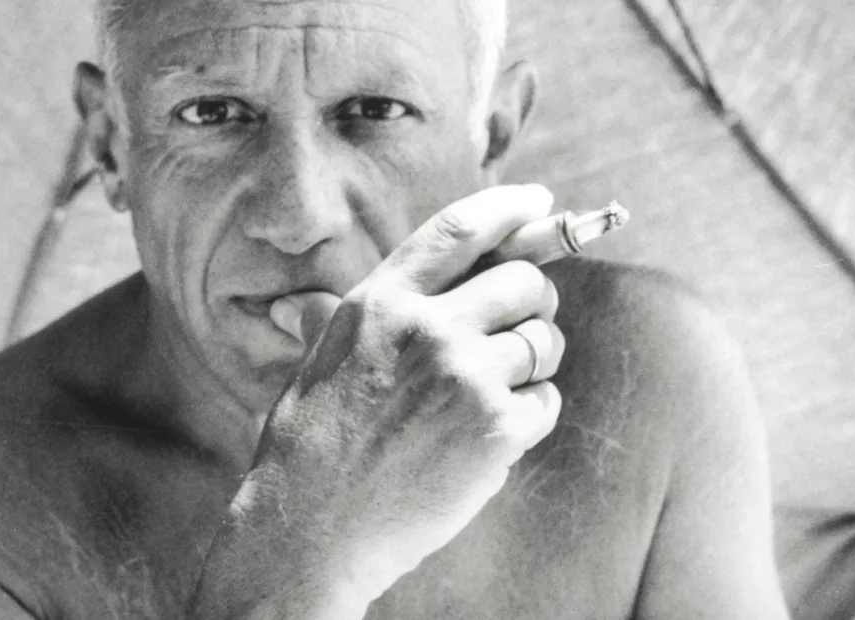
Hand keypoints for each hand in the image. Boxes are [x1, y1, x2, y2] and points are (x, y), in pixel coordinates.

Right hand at [242, 184, 567, 608]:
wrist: (310, 528)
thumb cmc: (306, 447)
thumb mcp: (314, 364)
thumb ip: (336, 323)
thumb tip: (309, 303)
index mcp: (382, 301)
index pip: (461, 229)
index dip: (509, 208)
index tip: (539, 203)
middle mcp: (428, 327)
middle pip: (525, 279)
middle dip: (533, 299)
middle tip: (517, 325)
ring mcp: (466, 376)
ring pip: (545, 340)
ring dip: (535, 360)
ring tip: (492, 391)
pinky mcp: (495, 428)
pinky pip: (547, 400)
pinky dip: (530, 414)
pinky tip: (489, 435)